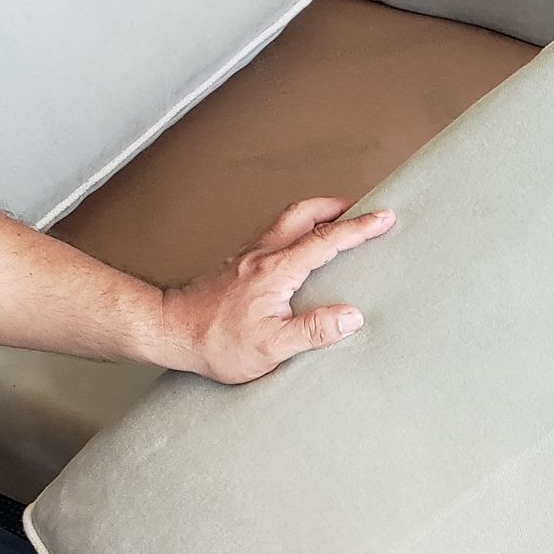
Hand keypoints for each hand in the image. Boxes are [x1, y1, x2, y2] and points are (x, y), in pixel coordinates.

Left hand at [155, 197, 396, 382]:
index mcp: (276, 272)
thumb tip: (350, 317)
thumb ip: (313, 331)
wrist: (170, 331)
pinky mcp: (237, 265)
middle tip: (360, 208)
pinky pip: (272, 235)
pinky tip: (297, 245)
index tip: (383, 218)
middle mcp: (262, 255)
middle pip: (303, 213)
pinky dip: (294, 230)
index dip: (358, 229)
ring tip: (335, 220)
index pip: (326, 242)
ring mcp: (247, 257)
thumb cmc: (216, 342)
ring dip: (314, 214)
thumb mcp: (271, 347)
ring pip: (286, 220)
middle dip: (336, 206)